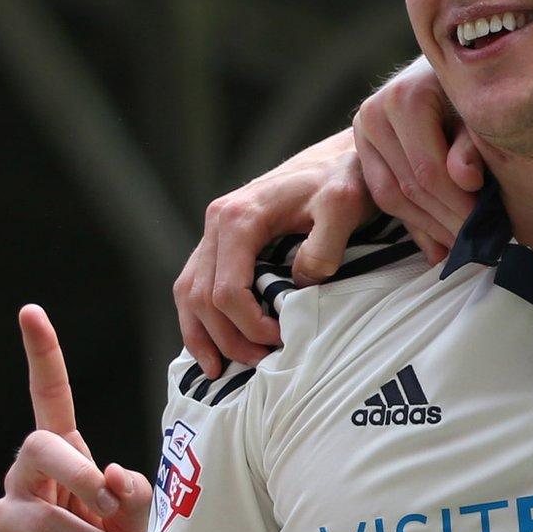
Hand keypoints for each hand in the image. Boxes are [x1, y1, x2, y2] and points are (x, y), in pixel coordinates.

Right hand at [0, 306, 151, 531]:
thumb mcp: (132, 514)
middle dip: (79, 474)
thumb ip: (133, 491)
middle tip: (111, 506)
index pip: (49, 396)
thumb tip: (112, 476)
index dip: (41, 354)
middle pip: (41, 447)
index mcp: (62, 453)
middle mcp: (26, 474)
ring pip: (44, 516)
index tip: (31, 311)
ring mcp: (6, 511)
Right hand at [174, 128, 369, 374]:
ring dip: (202, 335)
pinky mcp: (221, 242)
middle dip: (226, 338)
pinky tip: (211, 346)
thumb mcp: (344, 206)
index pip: (225, 289)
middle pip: (200, 297)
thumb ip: (325, 244)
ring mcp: (214, 232)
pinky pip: (194, 286)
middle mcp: (217, 222)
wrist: (339, 161)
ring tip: (223, 370)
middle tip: (260, 363)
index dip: (248, 324)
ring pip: (188, 294)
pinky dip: (198, 319)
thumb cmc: (343, 182)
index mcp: (239, 216)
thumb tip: (300, 283)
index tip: (279, 339)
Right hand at [353, 56, 482, 260]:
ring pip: (390, 196)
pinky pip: (381, 193)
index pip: (428, 170)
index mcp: (405, 99)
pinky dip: (413, 220)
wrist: (452, 68)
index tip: (486, 228)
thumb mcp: (481, 114)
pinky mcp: (361, 146)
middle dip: (446, 220)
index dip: (458, 205)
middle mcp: (374, 112)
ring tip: (461, 245)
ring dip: (429, 226)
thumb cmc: (476, 90)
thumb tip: (465, 180)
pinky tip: (439, 242)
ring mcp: (362, 130)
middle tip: (477, 244)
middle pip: (407, 185)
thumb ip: (473, 147)